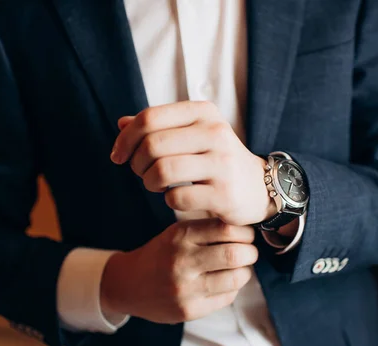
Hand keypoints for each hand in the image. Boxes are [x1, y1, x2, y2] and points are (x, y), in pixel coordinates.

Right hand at [100, 218, 257, 323]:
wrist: (128, 285)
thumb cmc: (161, 254)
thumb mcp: (177, 233)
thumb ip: (207, 229)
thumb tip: (248, 232)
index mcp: (181, 235)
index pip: (227, 229)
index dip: (245, 233)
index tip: (246, 236)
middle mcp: (182, 260)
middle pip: (235, 254)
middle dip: (250, 253)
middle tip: (249, 253)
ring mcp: (185, 288)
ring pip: (235, 278)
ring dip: (245, 272)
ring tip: (239, 269)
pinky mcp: (189, 310)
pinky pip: (226, 298)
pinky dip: (232, 289)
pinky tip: (223, 284)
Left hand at [110, 101, 275, 225]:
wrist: (260, 187)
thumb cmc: (217, 159)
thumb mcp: (192, 135)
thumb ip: (159, 127)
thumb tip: (121, 124)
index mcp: (204, 112)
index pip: (149, 118)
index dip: (125, 139)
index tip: (118, 156)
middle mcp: (215, 133)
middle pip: (152, 145)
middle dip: (136, 163)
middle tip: (140, 173)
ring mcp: (222, 164)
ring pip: (162, 171)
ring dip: (149, 182)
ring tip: (155, 185)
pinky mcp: (224, 194)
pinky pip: (177, 198)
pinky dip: (168, 200)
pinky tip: (177, 197)